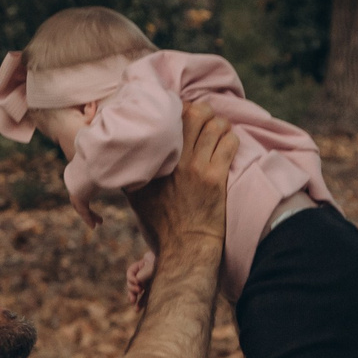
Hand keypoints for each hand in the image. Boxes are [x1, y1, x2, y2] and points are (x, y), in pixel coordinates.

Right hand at [128, 102, 235, 256]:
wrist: (185, 248)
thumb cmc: (161, 225)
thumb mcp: (136, 197)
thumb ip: (131, 174)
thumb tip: (126, 156)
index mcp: (152, 162)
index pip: (165, 120)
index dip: (177, 109)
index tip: (181, 114)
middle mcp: (172, 161)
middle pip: (192, 114)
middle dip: (202, 110)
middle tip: (205, 117)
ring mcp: (195, 168)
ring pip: (214, 125)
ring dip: (220, 124)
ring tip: (219, 130)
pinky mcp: (215, 178)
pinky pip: (228, 144)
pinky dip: (231, 140)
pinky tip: (228, 145)